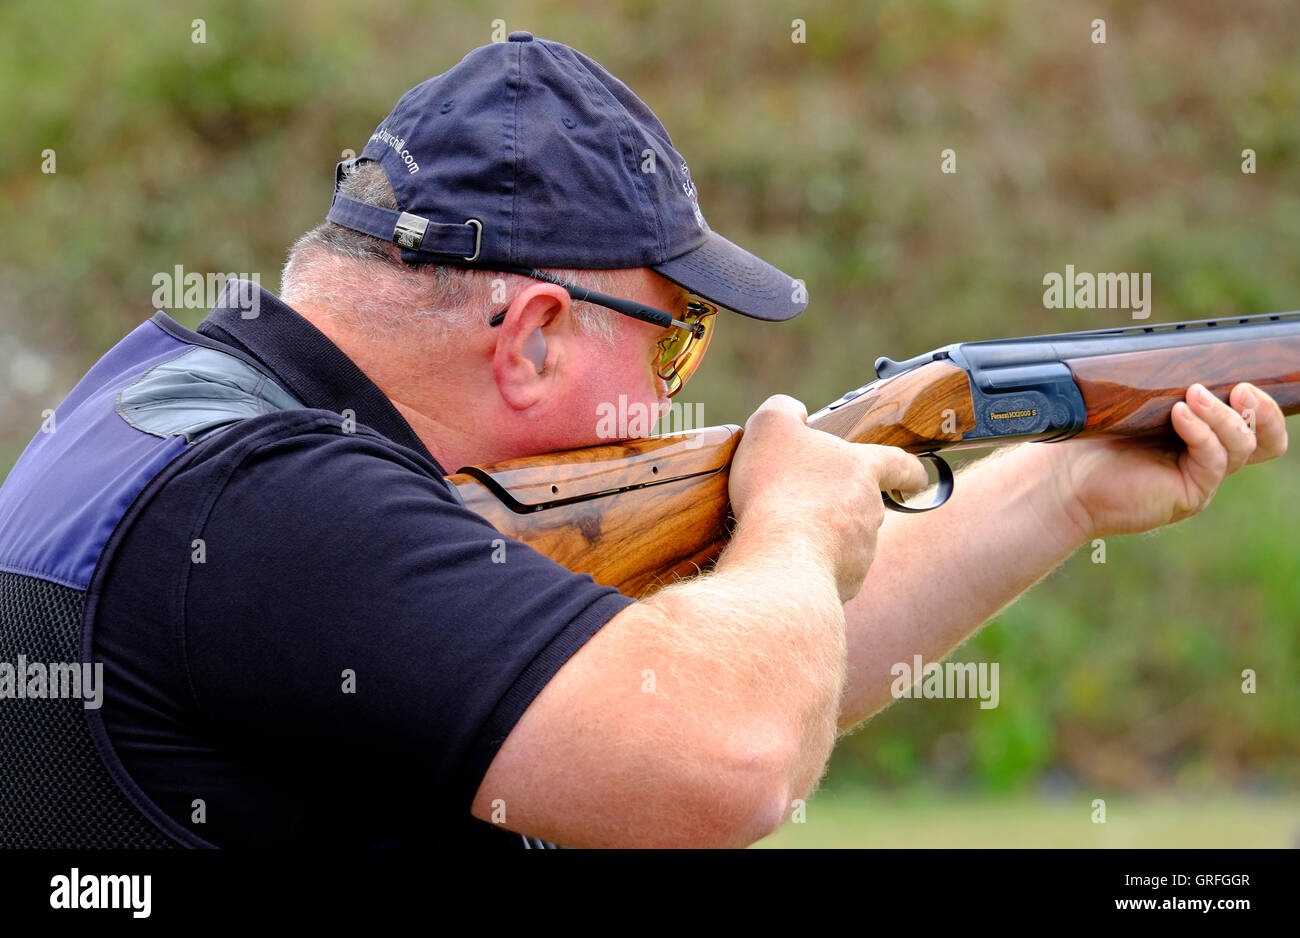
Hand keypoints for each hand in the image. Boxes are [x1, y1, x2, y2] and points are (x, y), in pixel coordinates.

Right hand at [730, 394, 928, 600]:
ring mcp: (861, 553)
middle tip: (806, 503)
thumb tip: (792, 411)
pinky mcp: (845, 586)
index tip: (918, 477)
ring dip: (823, 538)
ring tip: (783, 535)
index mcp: (861, 470)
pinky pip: (829, 574)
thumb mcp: (771, 427)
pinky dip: (811, 568)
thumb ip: (783, 410)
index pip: (897, 464)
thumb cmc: (779, 486)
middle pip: (865, 505)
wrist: (782, 559)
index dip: (908, 469)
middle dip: (842, 505)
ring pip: (847, 542)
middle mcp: (870, 512)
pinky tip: (782, 564)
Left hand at [1049, 382, 1288, 540]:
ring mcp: (1202, 478)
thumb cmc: (1091, 441)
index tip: (1250, 374)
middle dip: (1264, 411)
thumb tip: (1178, 342)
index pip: (1255, 422)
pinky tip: (1179, 414)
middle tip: (1244, 387)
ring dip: (1223, 415)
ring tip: (1193, 394)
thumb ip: (1160, 385)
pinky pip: (1212, 460)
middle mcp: (1209, 459)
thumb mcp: (1133, 405)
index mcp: (1202, 435)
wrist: (1063, 482)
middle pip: (1267, 440)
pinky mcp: (1189, 494)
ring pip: (1242, 446)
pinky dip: (1202, 433)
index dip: (1266, 403)